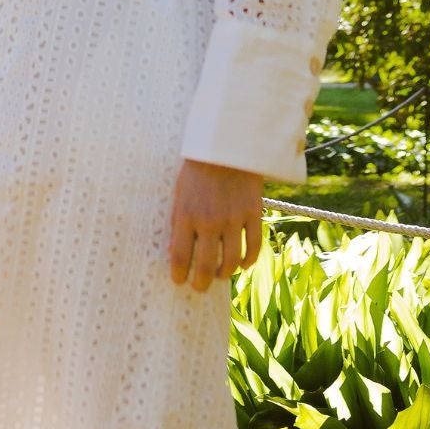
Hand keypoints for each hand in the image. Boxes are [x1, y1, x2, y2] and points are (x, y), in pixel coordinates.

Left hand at [168, 157, 263, 290]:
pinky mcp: (253, 213)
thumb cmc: (198, 167)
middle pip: (205, 266)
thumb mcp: (180, 191)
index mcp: (186, 213)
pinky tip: (243, 263)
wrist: (228, 141)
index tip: (179, 281)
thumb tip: (175, 251)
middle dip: (200, 283)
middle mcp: (209, 220)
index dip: (178, 275)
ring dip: (224, 273)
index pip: (179, 256)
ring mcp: (233, 218)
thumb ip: (178, 221)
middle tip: (199, 287)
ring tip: (219, 274)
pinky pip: (254, 247)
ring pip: (231, 262)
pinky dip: (249, 261)